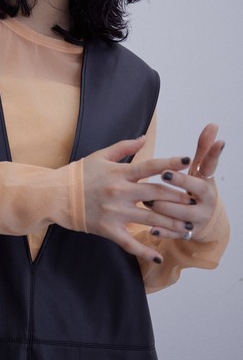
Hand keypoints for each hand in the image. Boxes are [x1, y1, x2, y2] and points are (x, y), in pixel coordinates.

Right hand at [82, 136, 193, 263]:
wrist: (56, 196)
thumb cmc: (78, 174)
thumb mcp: (99, 156)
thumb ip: (124, 147)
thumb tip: (144, 138)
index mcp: (119, 173)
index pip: (150, 167)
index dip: (170, 164)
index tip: (188, 161)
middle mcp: (120, 192)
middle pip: (157, 195)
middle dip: (179, 198)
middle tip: (194, 202)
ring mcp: (116, 213)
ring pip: (151, 220)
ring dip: (172, 224)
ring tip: (187, 228)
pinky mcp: (109, 229)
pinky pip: (130, 243)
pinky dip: (144, 251)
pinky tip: (158, 257)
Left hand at [143, 124, 224, 240]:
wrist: (205, 220)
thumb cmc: (197, 188)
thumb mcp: (200, 170)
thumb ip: (203, 150)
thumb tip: (212, 125)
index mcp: (206, 183)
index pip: (205, 171)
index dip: (200, 160)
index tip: (185, 159)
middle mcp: (204, 202)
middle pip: (190, 194)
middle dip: (177, 186)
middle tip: (162, 176)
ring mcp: (195, 219)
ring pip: (179, 215)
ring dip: (163, 208)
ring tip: (148, 201)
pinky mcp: (186, 233)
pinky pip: (173, 234)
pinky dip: (163, 232)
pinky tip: (150, 228)